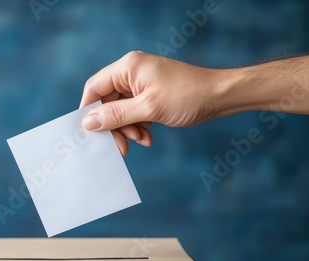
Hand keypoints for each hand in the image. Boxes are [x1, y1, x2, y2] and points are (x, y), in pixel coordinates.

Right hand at [80, 51, 217, 154]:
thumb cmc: (187, 96)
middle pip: (107, 102)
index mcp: (128, 67)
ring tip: (141, 139)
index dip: (89, 110)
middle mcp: (131, 73)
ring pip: (120, 110)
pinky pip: (134, 112)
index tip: (90, 132)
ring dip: (128, 128)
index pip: (95, 87)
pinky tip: (148, 137)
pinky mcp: (150, 94)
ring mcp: (141, 84)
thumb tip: (89, 122)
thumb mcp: (148, 109)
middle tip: (121, 146)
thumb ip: (116, 116)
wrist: (219, 97)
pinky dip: (138, 126)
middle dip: (114, 125)